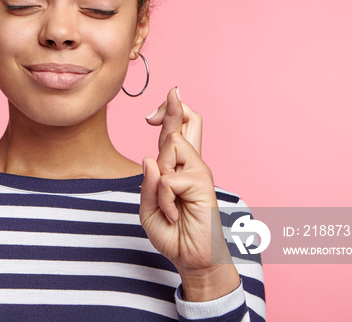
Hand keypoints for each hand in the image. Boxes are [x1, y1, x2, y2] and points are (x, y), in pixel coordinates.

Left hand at [140, 87, 238, 300]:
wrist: (191, 260)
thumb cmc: (172, 234)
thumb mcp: (149, 208)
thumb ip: (148, 183)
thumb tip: (150, 156)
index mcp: (176, 168)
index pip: (173, 133)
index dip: (167, 114)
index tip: (152, 111)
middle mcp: (190, 164)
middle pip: (187, 122)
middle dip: (174, 106)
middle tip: (172, 91)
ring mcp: (198, 171)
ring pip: (171, 144)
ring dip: (160, 172)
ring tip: (167, 200)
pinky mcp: (202, 182)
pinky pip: (169, 178)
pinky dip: (164, 198)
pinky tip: (173, 213)